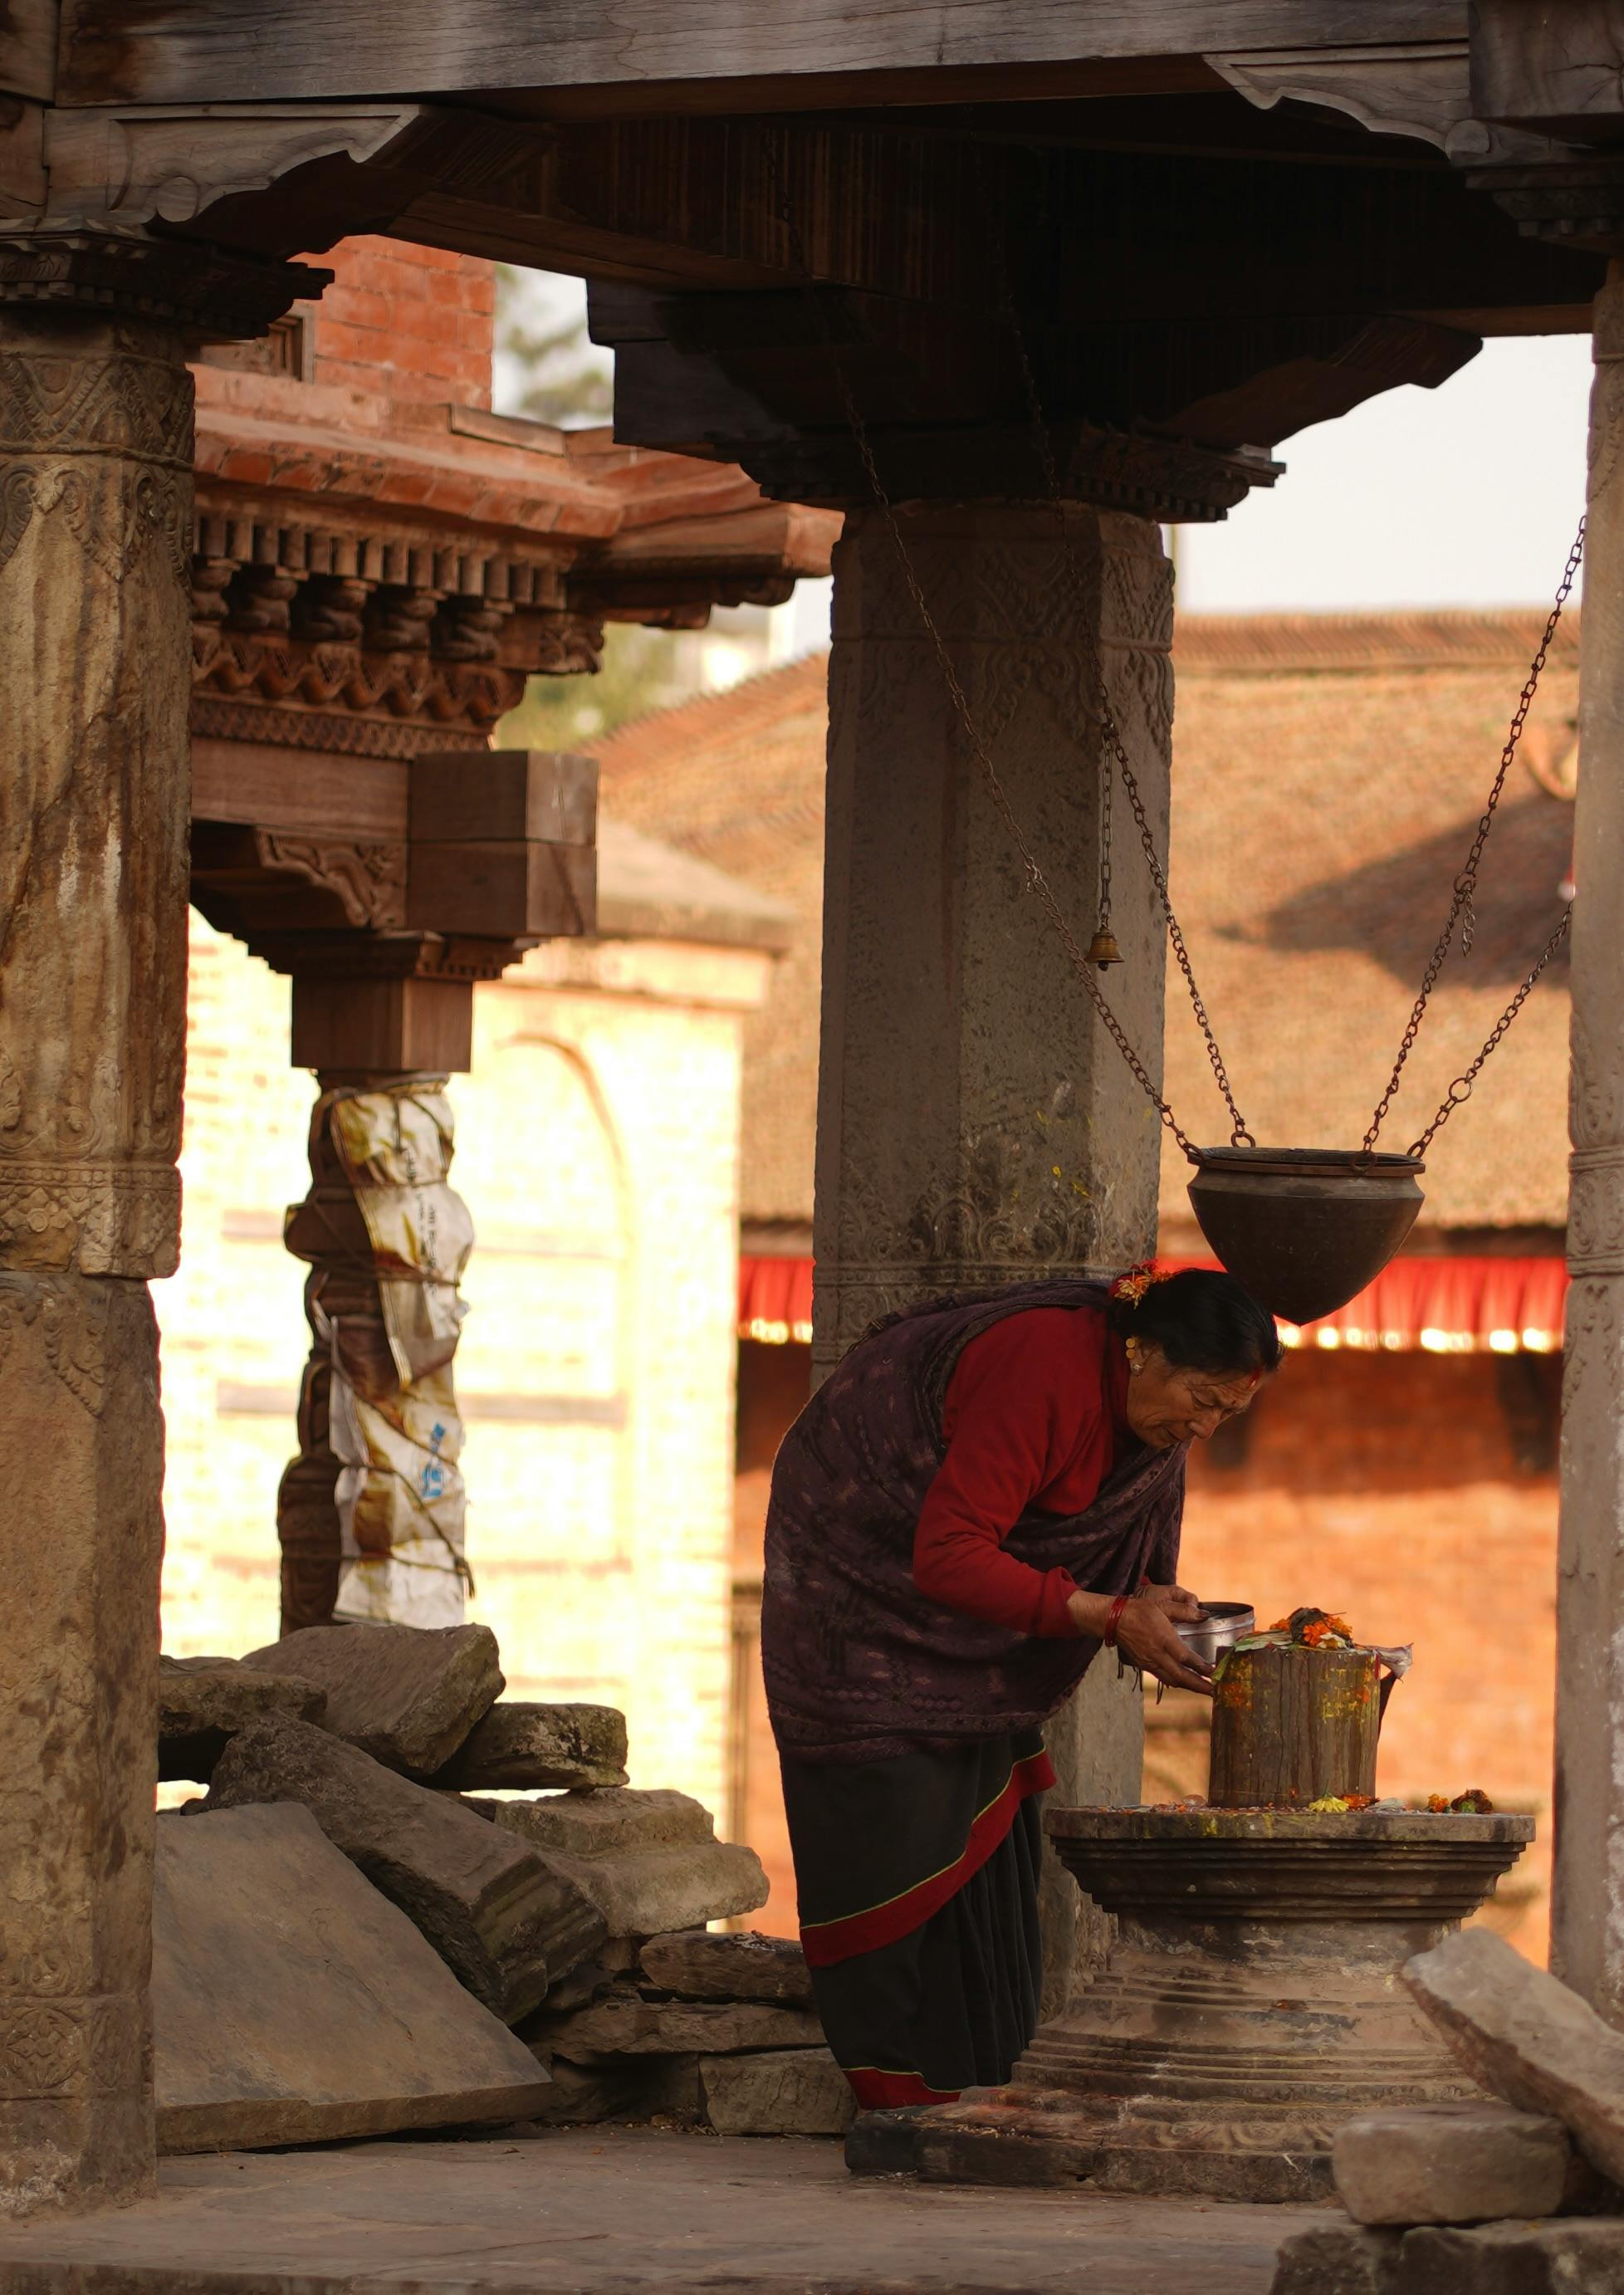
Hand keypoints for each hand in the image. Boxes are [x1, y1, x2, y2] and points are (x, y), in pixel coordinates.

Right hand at [1064, 1588, 1215, 1696]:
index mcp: (1163, 1639)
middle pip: (1181, 1676)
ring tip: (1203, 1689)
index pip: (1186, 1658)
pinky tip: (1184, 1682)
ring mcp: (1149, 1662)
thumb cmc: (1139, 1610)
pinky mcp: (1144, 1665)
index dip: (1201, 1668)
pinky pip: (1163, 1678)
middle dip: (1199, 1686)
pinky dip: (1176, 1682)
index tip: (1215, 1673)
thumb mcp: (1162, 1605)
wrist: (1114, 1619)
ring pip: (1173, 1680)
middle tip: (1215, 1691)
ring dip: (1189, 1686)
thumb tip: (1205, 1616)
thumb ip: (1184, 1611)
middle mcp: (1157, 1654)